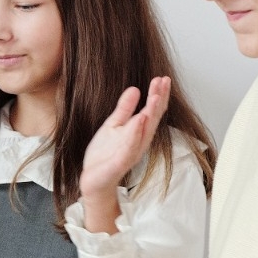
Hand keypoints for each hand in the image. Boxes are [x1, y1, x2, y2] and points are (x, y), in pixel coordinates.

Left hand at [78, 77, 169, 213]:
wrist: (93, 179)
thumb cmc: (104, 154)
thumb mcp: (113, 125)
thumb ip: (124, 109)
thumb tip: (134, 88)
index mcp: (138, 132)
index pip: (152, 110)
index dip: (157, 94)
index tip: (161, 78)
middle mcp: (139, 141)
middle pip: (153, 117)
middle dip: (159, 99)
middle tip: (163, 81)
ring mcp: (131, 152)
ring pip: (145, 131)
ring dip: (151, 113)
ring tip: (155, 96)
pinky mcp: (120, 162)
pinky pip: (130, 147)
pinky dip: (136, 133)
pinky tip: (140, 120)